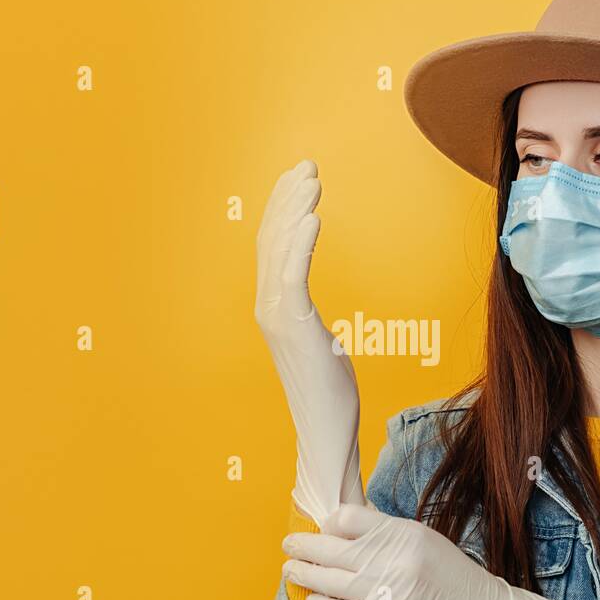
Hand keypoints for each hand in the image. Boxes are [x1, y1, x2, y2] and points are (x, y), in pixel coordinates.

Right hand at [254, 159, 365, 524]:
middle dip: (288, 198)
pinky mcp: (295, 326)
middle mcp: (268, 308)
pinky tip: (314, 216)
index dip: (284, 210)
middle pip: (271, 239)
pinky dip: (301, 241)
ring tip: (312, 179)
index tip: (301, 180)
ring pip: (279, 250)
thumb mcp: (322, 346)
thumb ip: (310, 321)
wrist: (327, 433)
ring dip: (295, 209)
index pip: (274, 247)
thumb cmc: (331, 396)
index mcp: (275, 309)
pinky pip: (294, 274)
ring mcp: (278, 317)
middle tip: (307, 166)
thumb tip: (313, 316)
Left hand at [280, 503, 557, 599]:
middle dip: (304, 547)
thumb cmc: (452, 576)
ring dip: (305, 575)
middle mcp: (392, 559)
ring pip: (331, 581)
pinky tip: (312, 599)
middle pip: (333, 549)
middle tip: (288, 545)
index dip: (329, 523)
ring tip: (289, 570)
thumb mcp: (424, 540)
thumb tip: (344, 527)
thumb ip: (387, 533)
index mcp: (402, 533)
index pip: (350, 518)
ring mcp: (387, 592)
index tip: (321, 529)